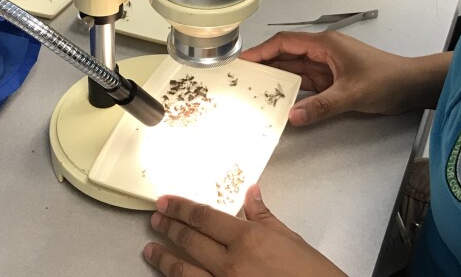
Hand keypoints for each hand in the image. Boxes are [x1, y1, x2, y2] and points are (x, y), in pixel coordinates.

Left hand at [144, 185, 344, 276]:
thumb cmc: (311, 274)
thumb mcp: (290, 239)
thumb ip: (265, 216)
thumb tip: (251, 193)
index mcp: (249, 239)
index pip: (205, 218)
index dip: (182, 208)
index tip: (166, 202)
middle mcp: (231, 263)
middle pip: (190, 241)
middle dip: (169, 228)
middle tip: (155, 219)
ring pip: (184, 271)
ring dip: (164, 258)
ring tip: (150, 249)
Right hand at [241, 31, 449, 125]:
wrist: (411, 86)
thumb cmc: (386, 80)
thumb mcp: (352, 93)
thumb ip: (322, 106)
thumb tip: (291, 116)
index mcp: (325, 45)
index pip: (286, 42)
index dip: (262, 50)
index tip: (242, 61)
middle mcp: (323, 53)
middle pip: (286, 55)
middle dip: (263, 65)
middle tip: (239, 79)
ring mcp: (327, 67)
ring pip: (294, 70)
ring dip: (275, 79)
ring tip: (251, 91)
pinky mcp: (333, 81)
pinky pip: (306, 84)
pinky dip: (291, 91)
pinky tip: (277, 101)